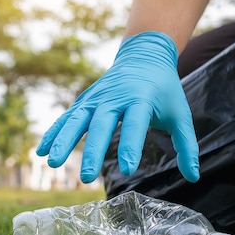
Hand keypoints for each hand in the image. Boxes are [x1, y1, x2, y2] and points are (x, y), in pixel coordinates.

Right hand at [36, 31, 199, 183]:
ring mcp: (96, 98)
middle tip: (87, 178)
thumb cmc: (164, 90)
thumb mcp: (180, 114)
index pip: (134, 124)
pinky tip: (42, 151)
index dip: (130, 145)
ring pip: (77, 120)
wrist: (143, 55)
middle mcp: (114, 97)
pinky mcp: (85, 101)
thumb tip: (193, 177)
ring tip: (53, 163)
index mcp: (140, 99)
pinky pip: (67, 118)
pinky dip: (54, 132)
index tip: (127, 169)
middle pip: (101, 125)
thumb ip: (187, 146)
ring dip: (64, 141)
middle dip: (92, 151)